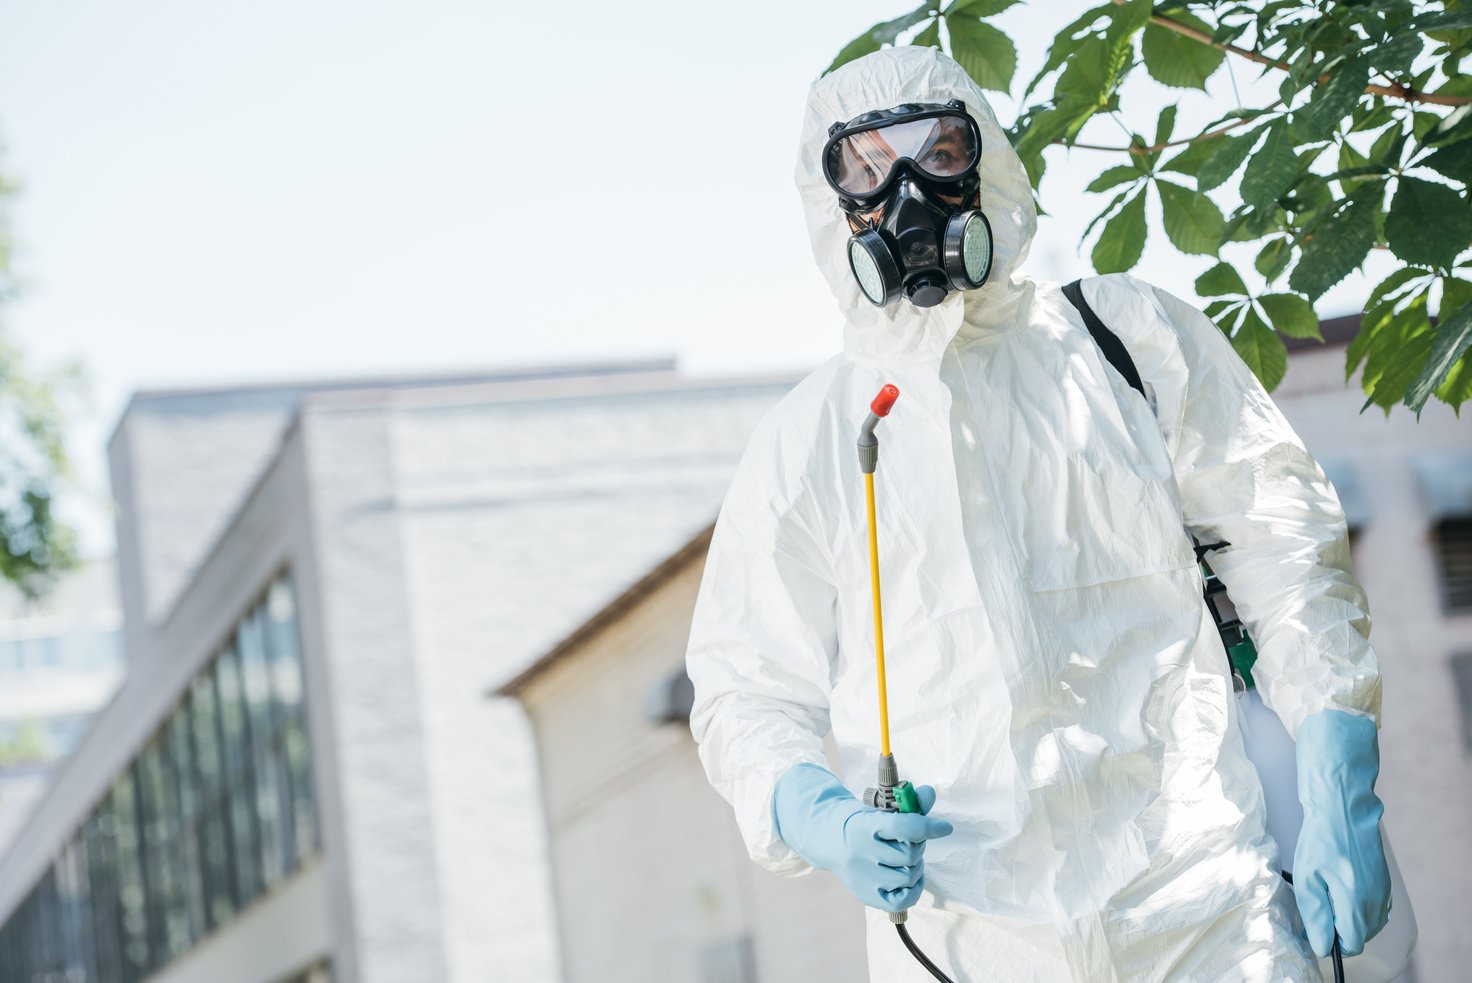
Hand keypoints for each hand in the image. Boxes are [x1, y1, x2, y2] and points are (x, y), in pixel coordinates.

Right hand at [773, 763, 952, 911]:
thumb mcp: (879, 808)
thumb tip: (930, 794)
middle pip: (909, 855)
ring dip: (916, 866)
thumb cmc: (859, 822)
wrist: (828, 840)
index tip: (944, 828)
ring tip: (907, 858)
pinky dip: (913, 890)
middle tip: (912, 840)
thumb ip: (908, 803)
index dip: (928, 827)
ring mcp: (863, 878)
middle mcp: (862, 854)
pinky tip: (911, 879)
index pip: (902, 827)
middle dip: (918, 846)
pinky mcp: (866, 895)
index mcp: (864, 826)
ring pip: (908, 877)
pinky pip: (901, 902)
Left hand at [1292, 710, 1390, 956]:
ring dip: (1346, 916)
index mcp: (1356, 901)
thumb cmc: (1321, 838)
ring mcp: (1383, 891)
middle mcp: (1375, 900)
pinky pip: (1372, 907)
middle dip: (1337, 927)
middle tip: (1317, 902)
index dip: (1330, 940)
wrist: (1343, 808)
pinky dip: (1356, 904)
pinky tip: (1339, 884)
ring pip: (1366, 922)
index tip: (1315, 926)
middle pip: (1359, 935)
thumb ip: (1315, 915)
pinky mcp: (1384, 882)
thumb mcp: (1307, 878)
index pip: (1349, 943)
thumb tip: (1320, 945)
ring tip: (1327, 889)